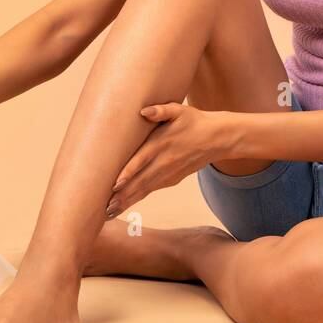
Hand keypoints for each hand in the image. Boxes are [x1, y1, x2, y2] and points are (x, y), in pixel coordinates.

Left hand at [107, 102, 226, 217]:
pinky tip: (125, 205)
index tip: (115, 184)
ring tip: (110, 212)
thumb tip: (144, 111)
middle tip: (105, 206)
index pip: (142, 159)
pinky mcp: (171, 179)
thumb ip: (161, 110)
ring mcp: (168, 173)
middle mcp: (164, 162)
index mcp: (162, 144)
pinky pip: (151, 190)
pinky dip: (137, 199)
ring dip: (127, 201)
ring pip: (145, 189)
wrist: (217, 138)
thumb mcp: (179, 110)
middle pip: (140, 180)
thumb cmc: (194, 121)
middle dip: (123, 194)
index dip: (129, 172)